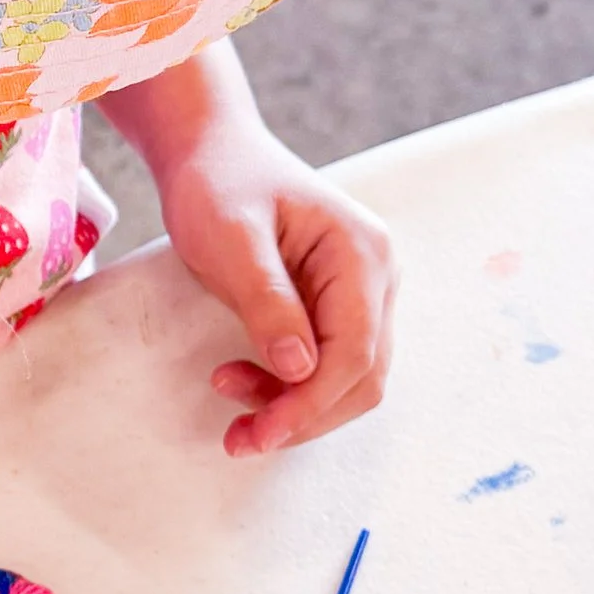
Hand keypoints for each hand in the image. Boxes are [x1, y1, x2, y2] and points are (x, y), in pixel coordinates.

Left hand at [100, 42, 396, 455]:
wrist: (213, 155)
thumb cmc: (219, 186)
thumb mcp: (231, 240)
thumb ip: (267, 301)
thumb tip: (300, 370)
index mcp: (362, 253)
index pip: (354, 354)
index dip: (309, 404)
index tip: (258, 433)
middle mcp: (379, 275)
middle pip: (362, 376)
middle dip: (303, 415)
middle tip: (238, 437)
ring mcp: (366, 292)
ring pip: (349, 378)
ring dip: (296, 406)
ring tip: (230, 396)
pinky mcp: (341, 305)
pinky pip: (331, 364)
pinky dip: (293, 388)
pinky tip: (246, 381)